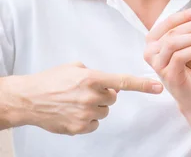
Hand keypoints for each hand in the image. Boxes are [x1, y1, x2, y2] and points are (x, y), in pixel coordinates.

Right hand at [13, 61, 162, 134]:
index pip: (123, 82)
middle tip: (86, 91)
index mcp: (91, 78)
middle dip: (105, 94)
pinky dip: (87, 119)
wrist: (27, 99)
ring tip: (76, 101)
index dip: (143, 85)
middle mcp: (90, 96)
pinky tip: (73, 112)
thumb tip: (109, 83)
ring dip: (95, 107)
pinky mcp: (79, 127)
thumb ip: (96, 73)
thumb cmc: (50, 81)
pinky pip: (94, 124)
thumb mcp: (75, 67)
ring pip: (104, 111)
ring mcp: (85, 113)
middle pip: (113, 98)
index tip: (158, 88)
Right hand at [144, 7, 190, 129]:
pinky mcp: (167, 75)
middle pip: (172, 32)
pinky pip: (179, 57)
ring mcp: (157, 64)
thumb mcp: (188, 45)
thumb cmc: (190, 68)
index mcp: (154, 41)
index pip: (168, 22)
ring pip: (173, 42)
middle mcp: (151, 52)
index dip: (185, 15)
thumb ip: (189, 31)